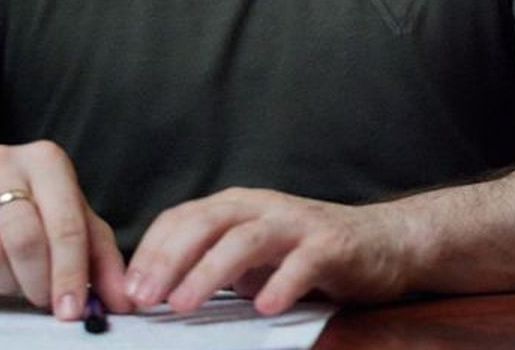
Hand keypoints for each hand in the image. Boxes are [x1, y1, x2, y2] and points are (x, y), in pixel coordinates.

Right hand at [0, 139, 134, 319]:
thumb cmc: (27, 212)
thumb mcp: (71, 225)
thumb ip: (101, 260)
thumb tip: (125, 299)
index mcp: (46, 160)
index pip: (66, 223)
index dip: (70, 274)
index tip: (71, 311)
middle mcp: (1, 160)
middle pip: (25, 240)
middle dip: (37, 283)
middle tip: (42, 299)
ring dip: (4, 284)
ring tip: (13, 279)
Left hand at [124, 187, 419, 314]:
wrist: (385, 242)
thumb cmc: (311, 252)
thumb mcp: (254, 256)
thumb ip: (215, 266)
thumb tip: (161, 292)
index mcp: (239, 207)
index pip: (182, 218)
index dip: (151, 251)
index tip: (129, 287)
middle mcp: (264, 207)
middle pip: (206, 223)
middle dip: (170, 260)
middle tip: (146, 298)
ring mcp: (298, 223)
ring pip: (245, 240)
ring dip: (210, 272)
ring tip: (185, 304)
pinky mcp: (332, 245)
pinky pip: (302, 262)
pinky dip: (280, 283)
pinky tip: (264, 307)